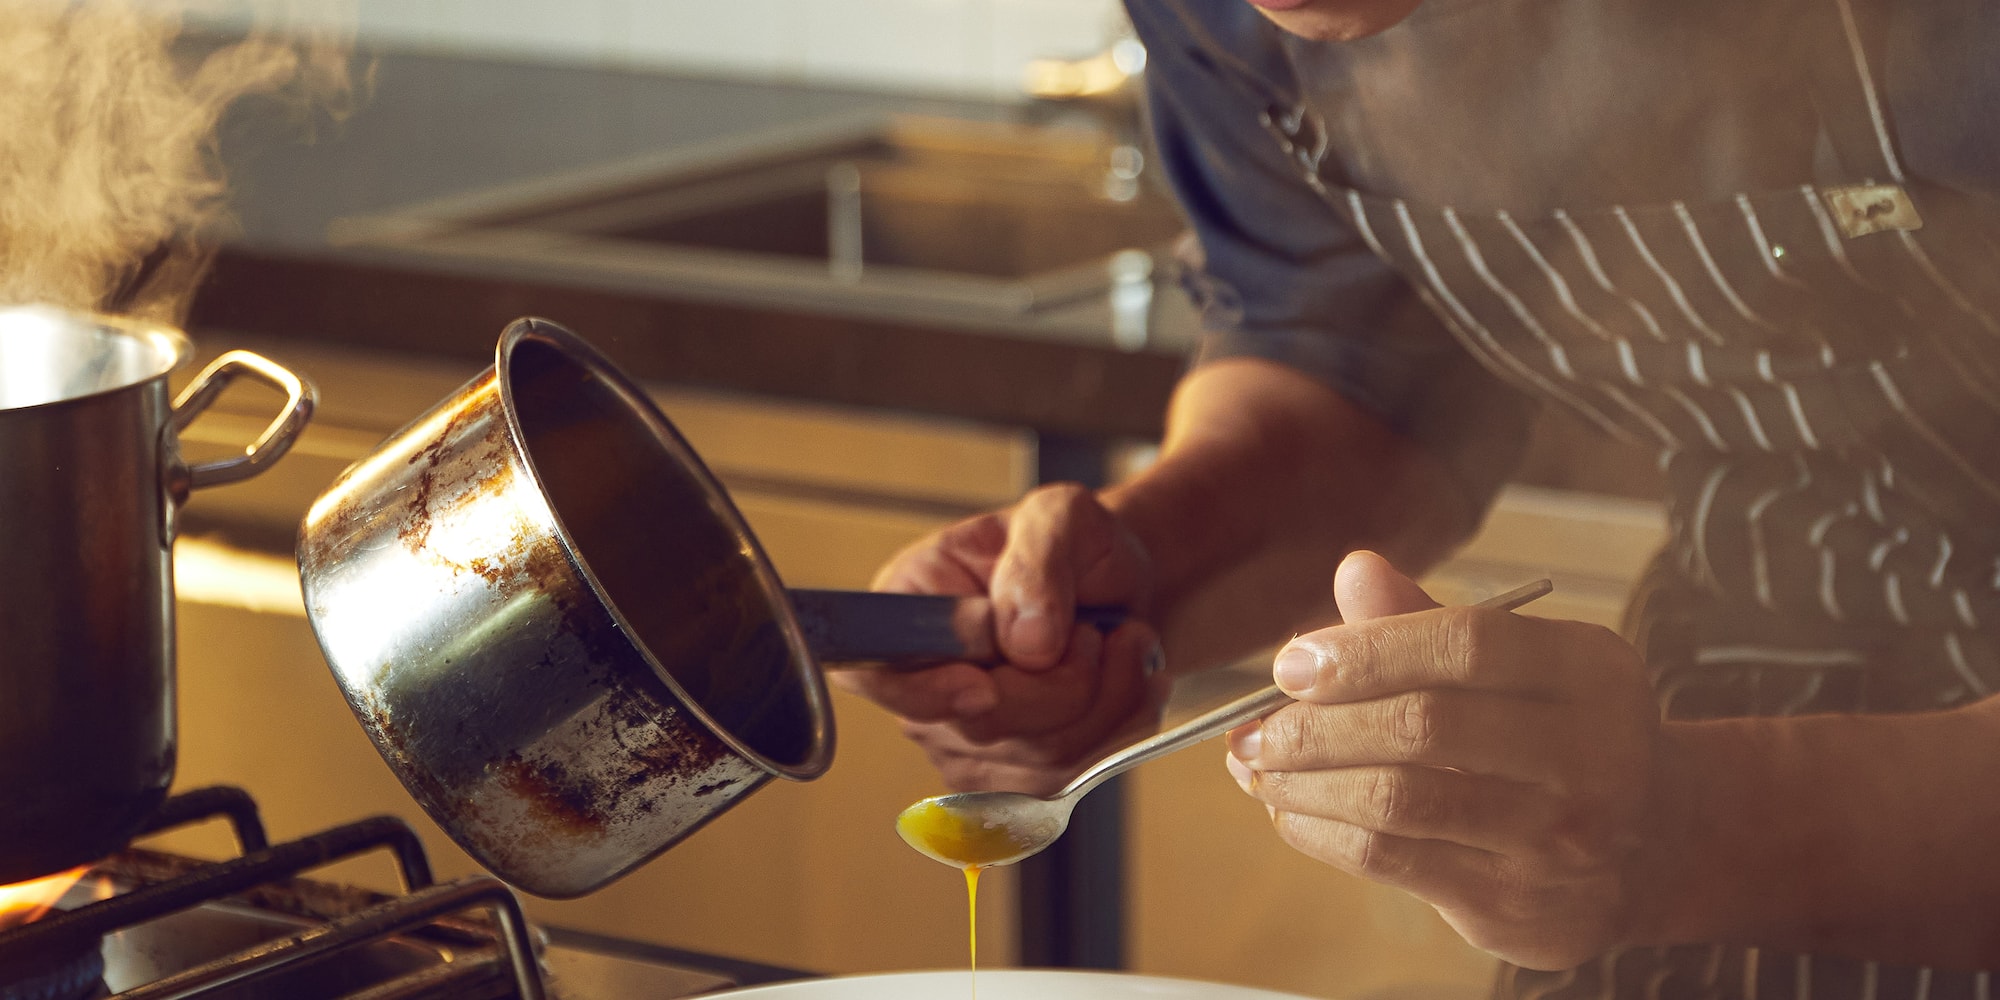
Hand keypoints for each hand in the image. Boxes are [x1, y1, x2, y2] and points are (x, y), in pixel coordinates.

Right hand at [832, 482, 1170, 794]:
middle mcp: (925, 684)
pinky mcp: (1016, 775)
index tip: (981, 686)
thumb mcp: (1060, 518)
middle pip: (982, 724)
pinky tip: (1127, 681)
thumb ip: (1036, 564)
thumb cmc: (1074, 545)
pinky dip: (1120, 727)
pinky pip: (1076, 775)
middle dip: (1065, 680)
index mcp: (909, 608)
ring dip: (1107, 699)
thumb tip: (1025, 642)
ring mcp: (966, 740)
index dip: (922, 693)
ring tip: (1121, 642)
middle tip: (1095, 629)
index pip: (873, 672)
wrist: (1115, 584)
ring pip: (1041, 758)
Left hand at [1225, 551, 1664, 969]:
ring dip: (1305, 782)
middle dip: (1317, 725)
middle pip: (1424, 727)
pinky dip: (1322, 832)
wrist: (1654, 847)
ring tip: (1258, 766)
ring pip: (1398, 800)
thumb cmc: (1558, 735)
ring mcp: (1555, 838)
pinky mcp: (1514, 901)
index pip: (1466, 644)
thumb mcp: (1518, 666)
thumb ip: (1429, 623)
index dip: (1366, 650)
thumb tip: (1354, 570)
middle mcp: (1589, 755)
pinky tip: (1291, 810)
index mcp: (1589, 672)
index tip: (1291, 664)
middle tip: (1254, 727)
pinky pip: (1391, 859)